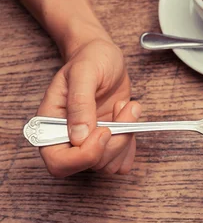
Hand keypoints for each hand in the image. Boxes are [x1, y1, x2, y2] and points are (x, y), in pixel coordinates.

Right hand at [37, 38, 140, 176]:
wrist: (104, 57)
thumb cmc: (90, 60)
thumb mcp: (84, 73)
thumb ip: (80, 103)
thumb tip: (79, 137)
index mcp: (51, 125)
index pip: (59, 162)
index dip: (85, 155)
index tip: (105, 130)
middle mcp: (68, 139)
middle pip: (90, 165)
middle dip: (114, 142)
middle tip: (123, 109)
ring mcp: (89, 143)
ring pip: (109, 165)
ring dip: (126, 138)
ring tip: (126, 108)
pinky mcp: (108, 142)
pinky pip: (121, 163)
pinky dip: (131, 146)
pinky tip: (131, 121)